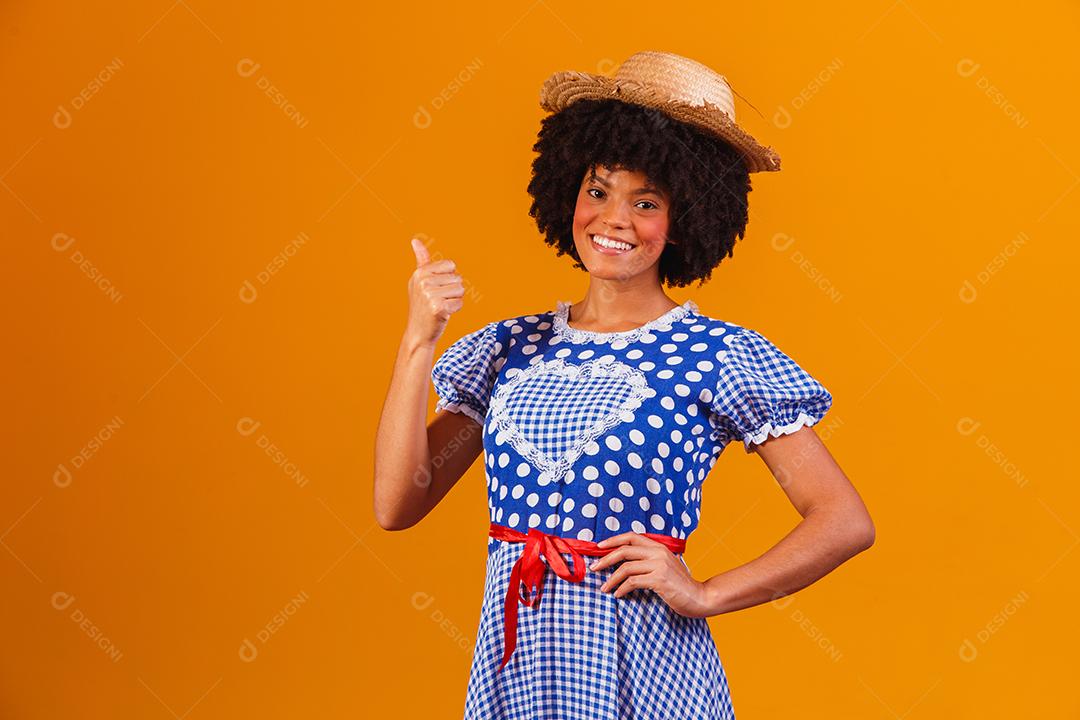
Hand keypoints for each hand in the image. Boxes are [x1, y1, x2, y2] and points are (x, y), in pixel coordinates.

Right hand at [406, 237, 464, 344]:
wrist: (418, 332)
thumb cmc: (422, 305)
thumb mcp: (419, 281)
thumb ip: (422, 261)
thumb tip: (415, 240)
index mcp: (420, 273)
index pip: (450, 265)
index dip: (448, 278)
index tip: (436, 288)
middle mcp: (423, 282)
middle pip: (457, 278)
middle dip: (452, 291)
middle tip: (438, 301)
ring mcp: (430, 295)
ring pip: (460, 290)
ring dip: (454, 300)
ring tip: (440, 307)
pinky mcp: (438, 308)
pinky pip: (459, 303)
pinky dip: (454, 310)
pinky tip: (442, 314)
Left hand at [588, 532, 713, 617]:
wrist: (700, 598)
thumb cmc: (680, 585)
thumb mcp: (665, 566)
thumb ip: (649, 560)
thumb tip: (624, 562)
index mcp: (659, 547)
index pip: (632, 536)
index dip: (613, 540)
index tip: (599, 547)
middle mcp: (658, 553)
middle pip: (624, 550)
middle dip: (605, 559)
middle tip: (594, 568)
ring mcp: (659, 565)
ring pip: (626, 568)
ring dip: (611, 579)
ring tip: (605, 588)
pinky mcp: (659, 580)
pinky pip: (632, 582)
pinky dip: (621, 588)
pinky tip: (618, 595)